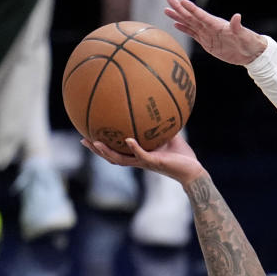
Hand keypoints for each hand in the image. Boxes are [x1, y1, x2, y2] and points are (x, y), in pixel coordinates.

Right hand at [82, 133, 205, 187]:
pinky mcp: (155, 162)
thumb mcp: (169, 135)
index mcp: (139, 155)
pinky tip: (128, 139)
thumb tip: (156, 106)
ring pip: (121, 160)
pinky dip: (134, 148)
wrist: (193, 170)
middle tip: (83, 140)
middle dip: (97, 150)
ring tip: (96, 143)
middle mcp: (138, 160)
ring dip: (108, 152)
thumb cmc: (182, 155)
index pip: (116, 151)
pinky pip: (141, 155)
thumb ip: (160, 124)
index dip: (102, 146)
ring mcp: (145, 162)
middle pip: (111, 157)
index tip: (89, 135)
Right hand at [164, 0, 267, 65]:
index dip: (191, 9)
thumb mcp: (244, 35)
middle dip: (179, 8)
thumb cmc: (248, 42)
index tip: (181, 1)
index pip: (201, 15)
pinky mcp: (207, 42)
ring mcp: (207, 34)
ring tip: (166, 10)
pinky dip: (184, 29)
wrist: (250, 53)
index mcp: (216, 24)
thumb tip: (237, 16)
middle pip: (191, 16)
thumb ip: (237, 26)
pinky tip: (176, 24)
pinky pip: (193, 34)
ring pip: (189, 24)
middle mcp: (210, 27)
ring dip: (178, 17)